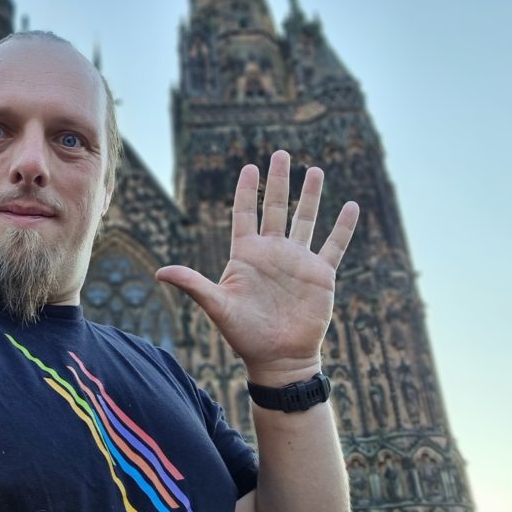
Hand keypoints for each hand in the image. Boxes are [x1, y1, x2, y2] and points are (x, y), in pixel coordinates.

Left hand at [156, 150, 358, 385]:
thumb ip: (193, 284)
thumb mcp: (217, 305)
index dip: (247, 190)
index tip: (250, 166)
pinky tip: (352, 206)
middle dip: (279, 180)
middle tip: (281, 153)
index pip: (245, 212)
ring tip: (316, 170)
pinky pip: (334, 245)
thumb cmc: (244, 334)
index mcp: (246, 254)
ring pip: (306, 219)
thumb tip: (159, 273)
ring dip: (311, 195)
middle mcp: (272, 252)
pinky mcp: (320, 275)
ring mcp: (298, 261)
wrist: (278, 358)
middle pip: (276, 207)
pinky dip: (343, 227)